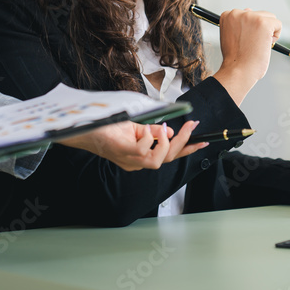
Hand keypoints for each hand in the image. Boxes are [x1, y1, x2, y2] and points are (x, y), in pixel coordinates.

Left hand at [57, 120, 205, 170]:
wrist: (87, 129)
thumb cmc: (108, 128)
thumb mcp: (136, 127)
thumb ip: (152, 132)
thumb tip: (169, 132)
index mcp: (141, 157)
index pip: (169, 156)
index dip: (187, 149)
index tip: (203, 141)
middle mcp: (137, 162)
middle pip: (168, 159)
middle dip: (184, 143)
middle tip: (192, 126)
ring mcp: (131, 160)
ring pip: (158, 161)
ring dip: (165, 143)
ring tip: (163, 128)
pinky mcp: (124, 154)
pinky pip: (144, 150)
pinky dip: (148, 138)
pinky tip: (145, 130)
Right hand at [213, 9, 282, 104]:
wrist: (238, 71)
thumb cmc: (236, 59)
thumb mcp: (232, 37)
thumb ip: (239, 24)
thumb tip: (249, 9)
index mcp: (227, 15)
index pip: (246, 15)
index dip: (249, 30)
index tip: (244, 41)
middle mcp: (237, 13)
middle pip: (259, 14)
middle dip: (260, 29)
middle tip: (252, 45)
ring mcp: (251, 17)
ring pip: (270, 18)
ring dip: (268, 31)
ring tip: (258, 45)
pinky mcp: (263, 23)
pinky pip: (278, 25)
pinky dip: (276, 36)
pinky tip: (266, 45)